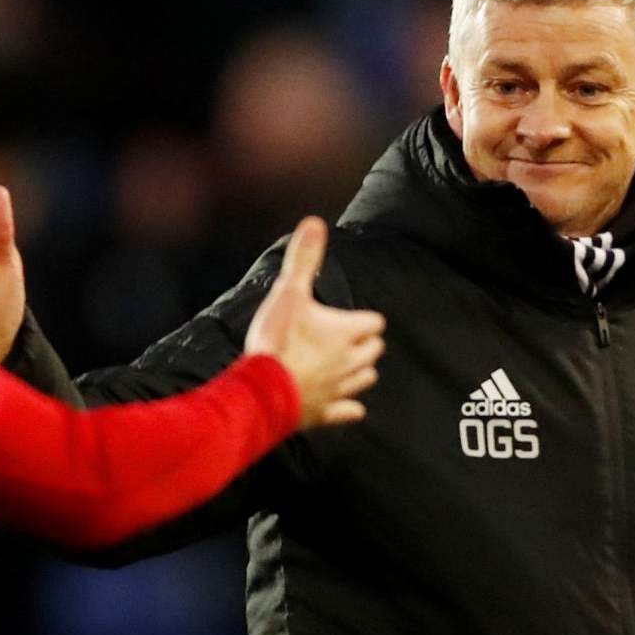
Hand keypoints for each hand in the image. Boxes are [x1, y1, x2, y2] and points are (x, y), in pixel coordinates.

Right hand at [244, 217, 385, 429]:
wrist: (261, 389)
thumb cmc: (277, 339)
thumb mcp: (288, 292)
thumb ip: (304, 259)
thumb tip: (315, 222)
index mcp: (346, 332)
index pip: (374, 322)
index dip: (364, 318)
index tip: (350, 317)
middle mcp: (350, 362)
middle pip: (374, 352)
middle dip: (365, 344)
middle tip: (347, 339)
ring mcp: (339, 389)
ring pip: (365, 380)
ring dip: (360, 372)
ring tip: (344, 366)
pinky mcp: (325, 413)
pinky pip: (348, 413)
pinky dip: (348, 408)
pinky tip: (342, 405)